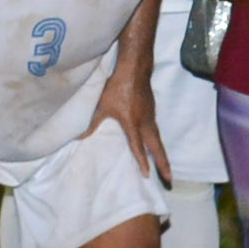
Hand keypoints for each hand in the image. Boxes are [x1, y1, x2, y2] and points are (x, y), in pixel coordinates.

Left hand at [90, 72, 170, 186]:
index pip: (138, 147)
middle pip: (156, 147)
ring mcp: (151, 116)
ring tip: (166, 166)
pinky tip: (156, 144)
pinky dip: (158, 141)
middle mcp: (145, 123)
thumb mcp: (102, 106)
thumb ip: (92, 123)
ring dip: (162, 153)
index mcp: (132, 123)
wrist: (134, 69)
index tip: (148, 175)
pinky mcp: (152, 110)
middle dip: (163, 163)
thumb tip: (78, 137)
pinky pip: (156, 130)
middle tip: (170, 178)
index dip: (142, 162)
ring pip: (158, 139)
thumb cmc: (117, 87)